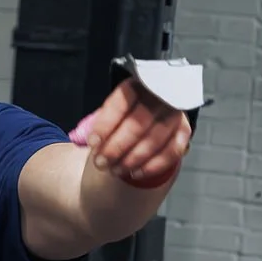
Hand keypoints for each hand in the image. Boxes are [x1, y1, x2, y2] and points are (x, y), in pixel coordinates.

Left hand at [75, 80, 190, 188]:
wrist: (151, 112)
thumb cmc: (125, 113)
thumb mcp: (108, 112)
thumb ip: (94, 124)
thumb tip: (77, 138)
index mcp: (135, 86)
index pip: (120, 103)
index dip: (105, 125)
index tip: (93, 143)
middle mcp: (158, 96)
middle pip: (137, 123)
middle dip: (116, 147)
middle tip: (101, 164)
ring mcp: (174, 113)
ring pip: (155, 139)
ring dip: (133, 159)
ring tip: (116, 171)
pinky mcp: (184, 131)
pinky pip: (173, 151)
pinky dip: (154, 165)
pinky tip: (137, 173)